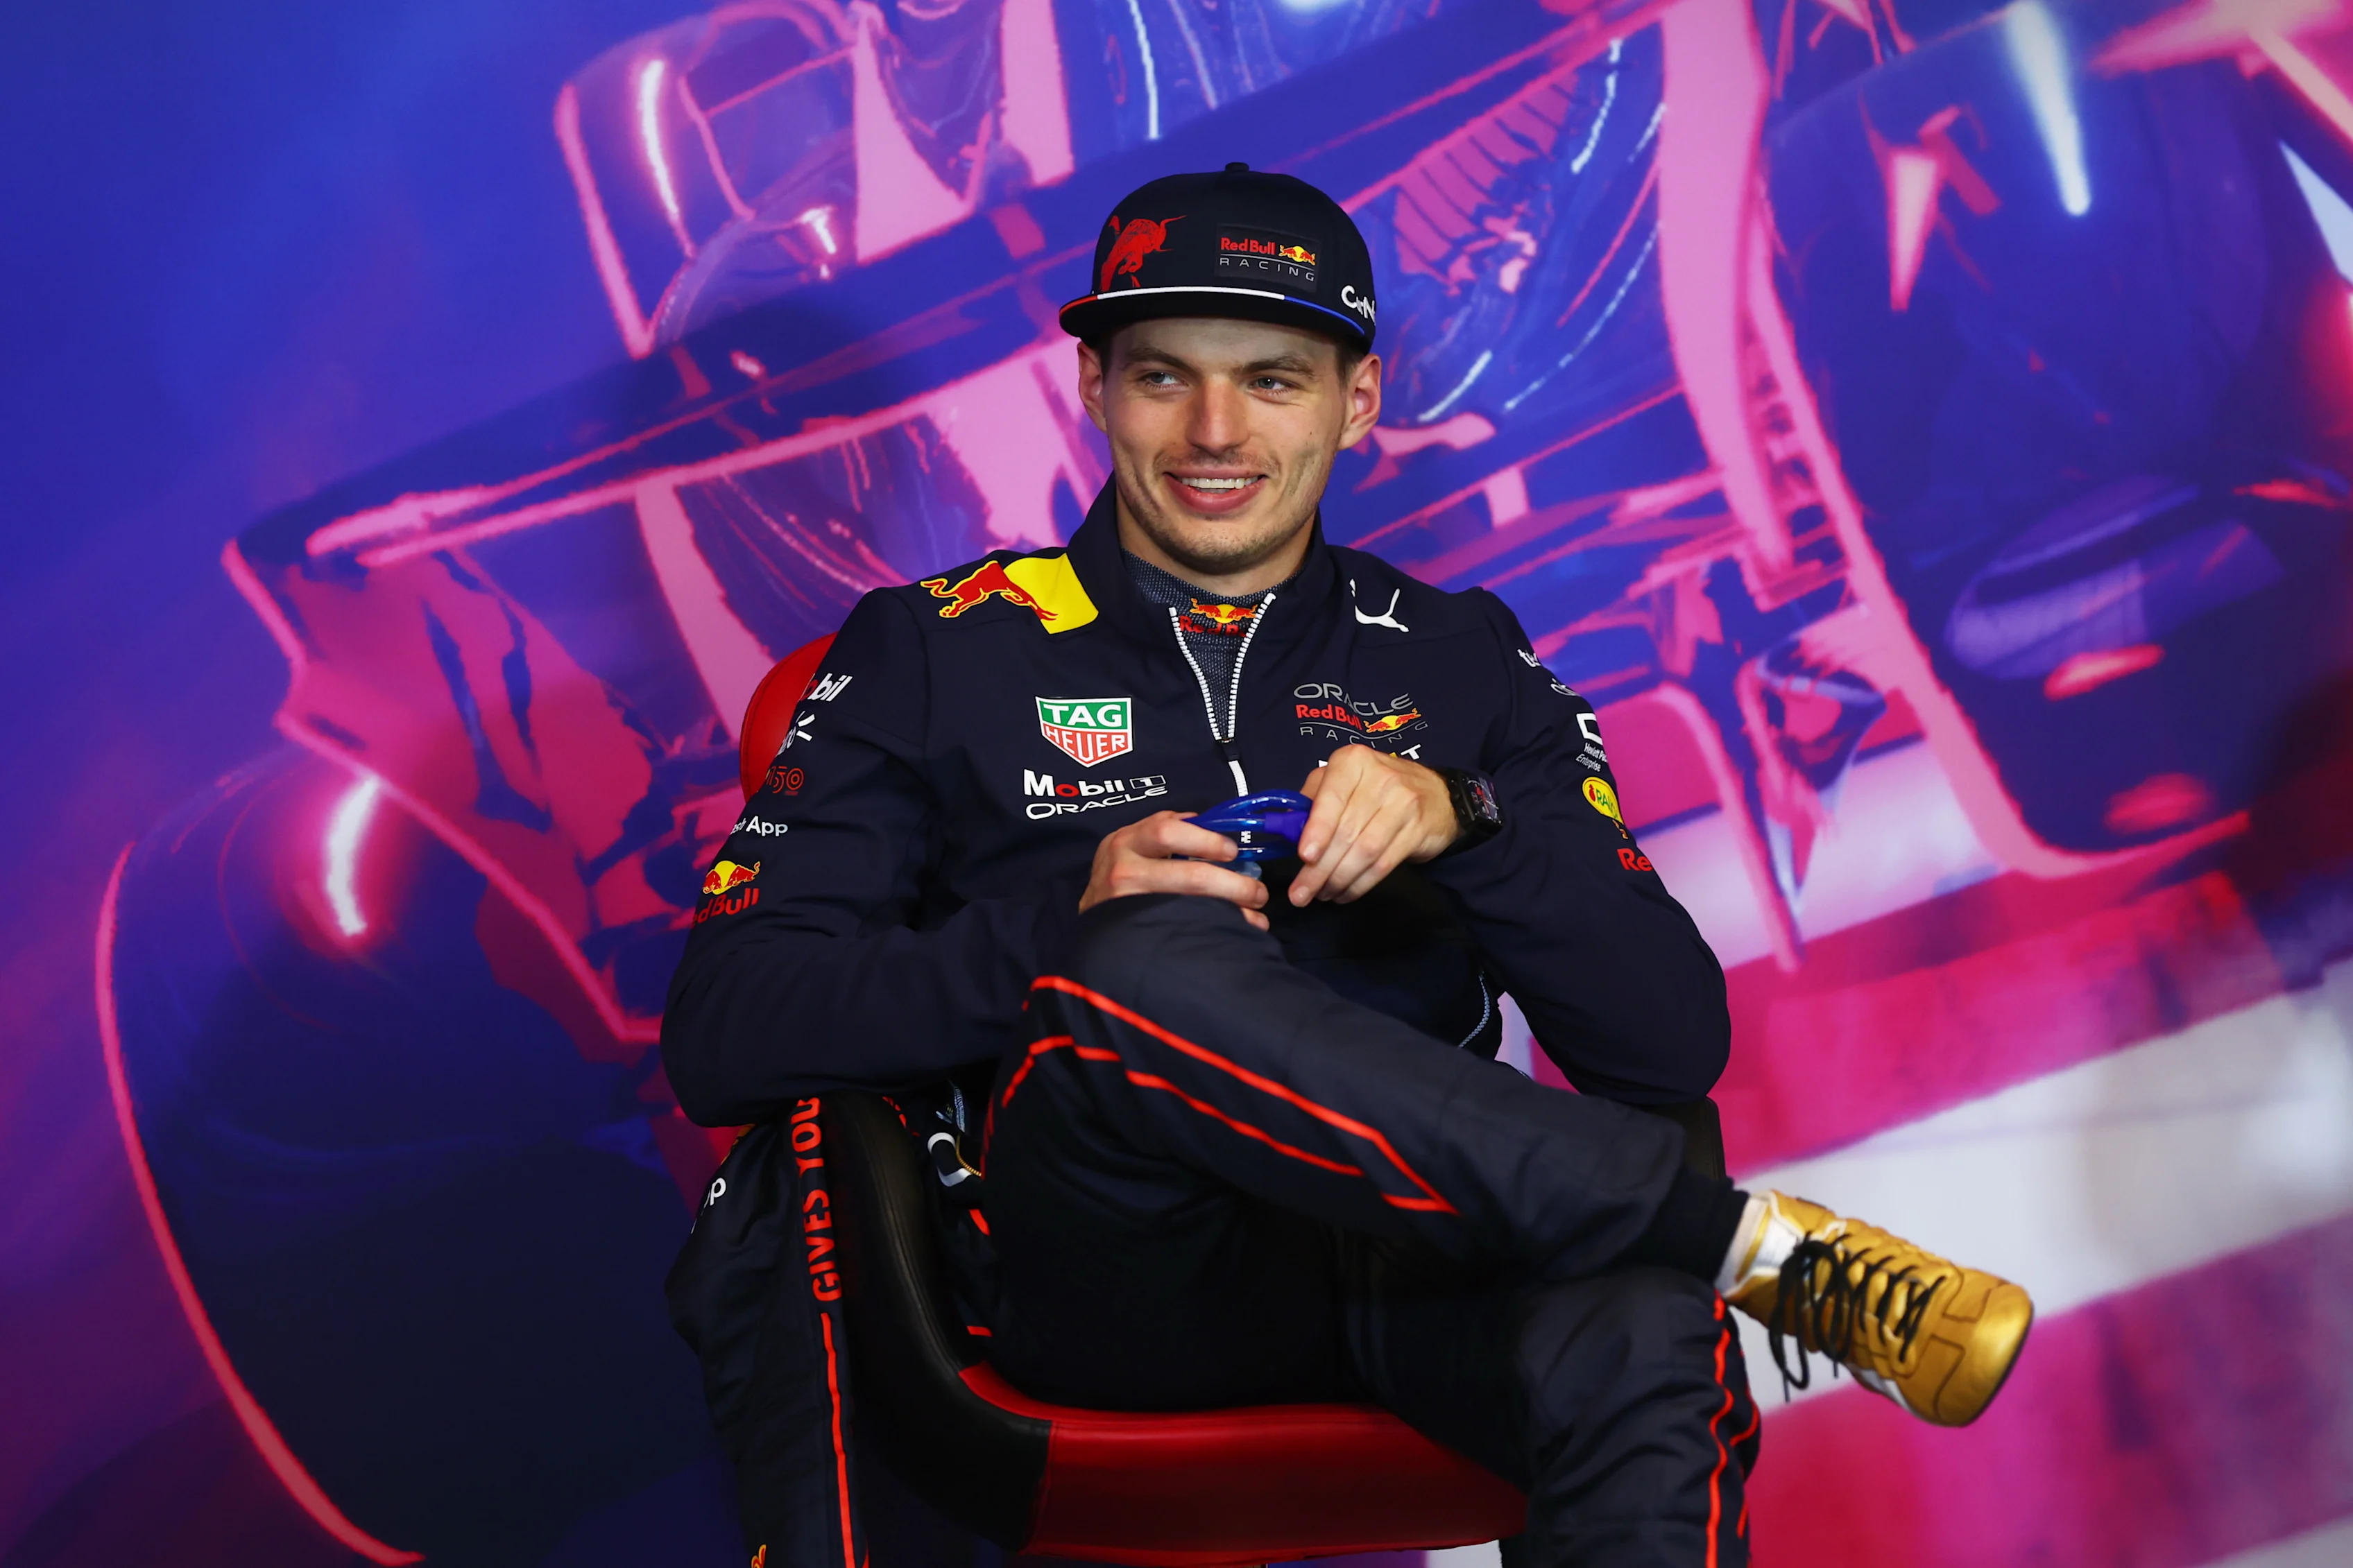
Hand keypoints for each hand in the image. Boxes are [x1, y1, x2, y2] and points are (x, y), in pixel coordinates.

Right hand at [1081, 810, 1272, 930]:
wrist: (1090, 921)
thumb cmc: (1120, 878)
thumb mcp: (1134, 846)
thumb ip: (1166, 832)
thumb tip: (1214, 828)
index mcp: (1126, 840)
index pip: (1168, 830)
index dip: (1207, 840)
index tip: (1233, 851)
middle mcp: (1122, 870)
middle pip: (1186, 874)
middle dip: (1230, 883)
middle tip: (1257, 891)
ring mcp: (1126, 905)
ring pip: (1188, 906)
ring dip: (1229, 909)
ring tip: (1254, 915)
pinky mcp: (1133, 934)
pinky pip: (1180, 930)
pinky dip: (1213, 931)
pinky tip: (1232, 932)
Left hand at [1289, 746, 1457, 905]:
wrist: (1439, 795)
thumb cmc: (1378, 789)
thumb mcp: (1345, 780)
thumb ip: (1315, 798)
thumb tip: (1285, 829)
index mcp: (1353, 761)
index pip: (1331, 797)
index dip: (1317, 829)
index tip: (1304, 856)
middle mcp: (1380, 778)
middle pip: (1345, 831)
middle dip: (1319, 868)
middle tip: (1301, 893)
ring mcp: (1403, 803)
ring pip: (1364, 851)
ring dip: (1338, 879)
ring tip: (1322, 895)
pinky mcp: (1418, 829)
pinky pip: (1383, 864)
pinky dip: (1360, 884)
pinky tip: (1345, 893)